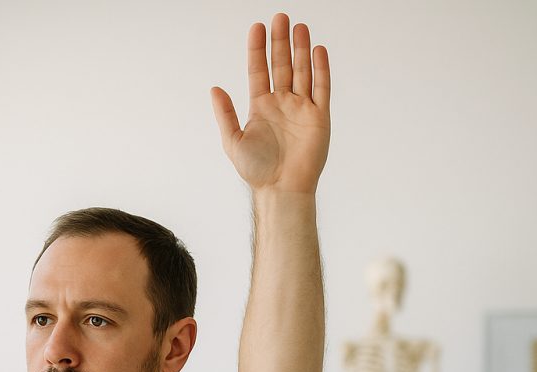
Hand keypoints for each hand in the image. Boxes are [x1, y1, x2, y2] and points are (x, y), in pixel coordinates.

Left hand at [211, 13, 330, 193]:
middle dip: (280, 42)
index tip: (257, 27)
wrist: (280, 189)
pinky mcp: (319, 117)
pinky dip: (320, 69)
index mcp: (260, 107)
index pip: (259, 71)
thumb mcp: (233, 141)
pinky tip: (317, 50)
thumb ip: (225, 114)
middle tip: (280, 17)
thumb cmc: (256, 170)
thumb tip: (214, 89)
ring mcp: (301, 108)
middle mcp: (281, 104)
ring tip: (299, 27)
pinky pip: (321, 88)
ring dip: (300, 49)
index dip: (258, 49)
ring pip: (302, 71)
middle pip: (281, 65)